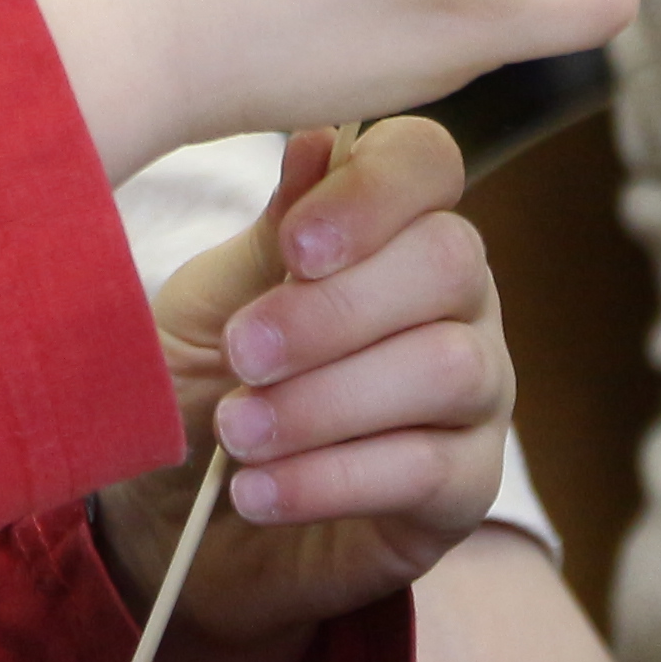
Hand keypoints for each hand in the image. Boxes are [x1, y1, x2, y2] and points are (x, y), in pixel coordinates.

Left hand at [98, 119, 516, 661]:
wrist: (183, 520)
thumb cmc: (200, 382)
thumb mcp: (209, 301)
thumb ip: (269, 234)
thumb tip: (314, 141)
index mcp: (389, 226)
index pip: (426, 164)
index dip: (371, 192)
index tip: (294, 248)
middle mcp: (454, 298)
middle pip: (450, 261)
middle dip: (335, 311)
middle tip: (242, 353)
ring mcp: (477, 393)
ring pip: (449, 368)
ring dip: (326, 402)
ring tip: (237, 432)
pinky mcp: (470, 488)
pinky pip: (429, 470)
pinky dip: (330, 480)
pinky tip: (259, 490)